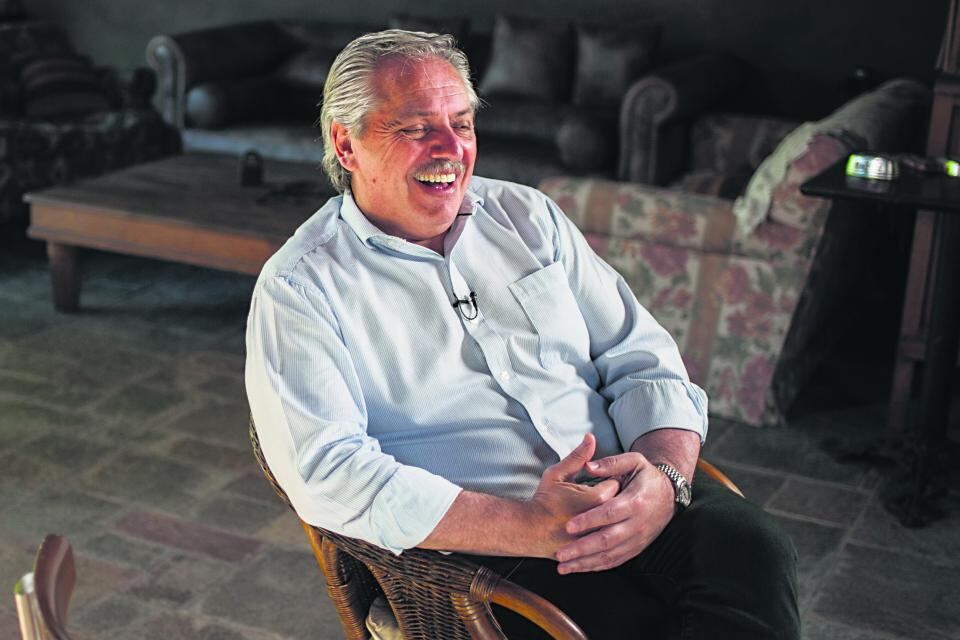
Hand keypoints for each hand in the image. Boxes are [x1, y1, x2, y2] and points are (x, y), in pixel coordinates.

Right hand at [525, 434, 620, 558]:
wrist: (529, 531)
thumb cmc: (543, 501)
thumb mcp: (557, 474)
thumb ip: (577, 457)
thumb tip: (590, 438)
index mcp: (596, 498)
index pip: (617, 483)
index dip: (609, 481)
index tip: (602, 482)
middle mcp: (601, 519)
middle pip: (621, 504)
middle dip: (615, 499)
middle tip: (602, 497)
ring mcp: (598, 538)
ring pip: (618, 524)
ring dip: (613, 518)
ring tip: (600, 513)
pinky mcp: (595, 551)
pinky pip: (610, 542)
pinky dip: (607, 534)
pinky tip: (597, 529)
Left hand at [554, 451, 675, 573]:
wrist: (669, 495)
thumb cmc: (647, 476)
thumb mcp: (634, 461)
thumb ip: (610, 463)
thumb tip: (588, 466)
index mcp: (635, 501)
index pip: (609, 513)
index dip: (588, 521)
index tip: (568, 526)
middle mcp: (638, 524)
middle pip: (608, 540)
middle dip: (582, 548)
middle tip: (560, 553)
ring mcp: (637, 539)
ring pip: (610, 555)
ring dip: (585, 562)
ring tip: (563, 566)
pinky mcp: (636, 548)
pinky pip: (615, 561)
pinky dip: (596, 566)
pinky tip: (579, 567)